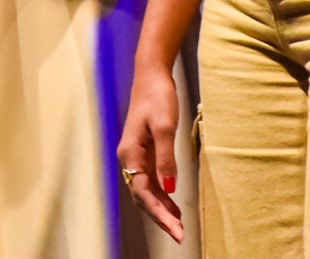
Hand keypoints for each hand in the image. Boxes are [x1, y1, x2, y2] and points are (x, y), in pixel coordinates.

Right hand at [115, 61, 183, 241]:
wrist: (152, 74)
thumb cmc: (157, 96)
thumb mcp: (165, 126)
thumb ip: (166, 158)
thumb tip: (170, 187)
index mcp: (130, 153)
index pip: (143, 192)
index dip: (159, 213)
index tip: (176, 228)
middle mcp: (130, 158)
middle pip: (143, 196)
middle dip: (160, 217)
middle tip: (179, 234)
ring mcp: (137, 155)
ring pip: (147, 190)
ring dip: (162, 208)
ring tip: (179, 225)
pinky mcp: (145, 151)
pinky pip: (152, 179)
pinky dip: (163, 194)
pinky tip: (174, 204)